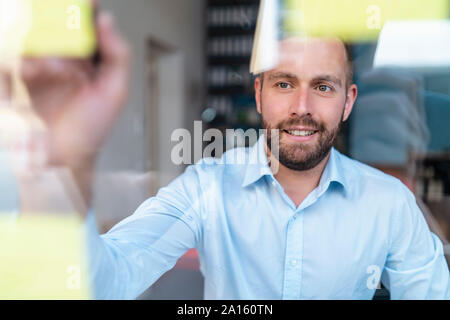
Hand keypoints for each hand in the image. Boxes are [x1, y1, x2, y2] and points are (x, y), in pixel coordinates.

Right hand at [20, 11, 129, 168]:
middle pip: (56, 26)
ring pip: (36, 38)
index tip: (86, 5)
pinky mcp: (19, 79)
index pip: (84, 25)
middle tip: (70, 48)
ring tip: (60, 71)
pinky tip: (39, 74)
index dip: (83, 10)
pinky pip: (16, 57)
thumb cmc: (91, 128)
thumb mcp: (114, 91)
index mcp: (87, 60)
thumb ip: (117, 54)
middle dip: (62, 29)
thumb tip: (106, 20)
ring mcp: (40, 68)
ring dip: (48, 49)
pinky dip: (29, 61)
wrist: (65, 157)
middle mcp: (63, 59)